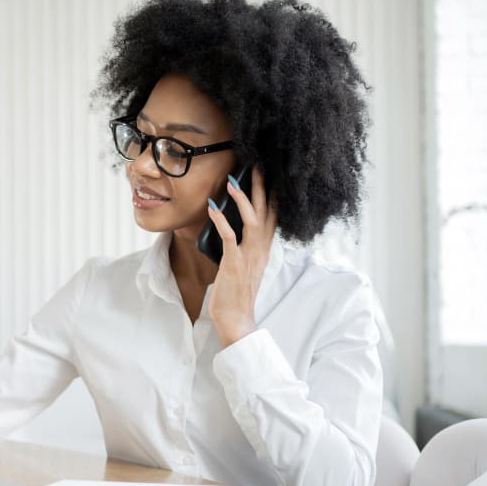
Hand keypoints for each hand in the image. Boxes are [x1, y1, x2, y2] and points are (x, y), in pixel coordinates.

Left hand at [206, 166, 277, 346]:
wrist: (236, 319)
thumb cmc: (236, 294)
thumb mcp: (244, 266)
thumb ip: (243, 247)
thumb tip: (231, 229)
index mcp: (265, 249)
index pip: (274, 216)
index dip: (273, 195)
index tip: (270, 175)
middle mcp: (261, 250)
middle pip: (267, 212)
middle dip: (262, 187)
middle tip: (257, 166)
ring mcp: (249, 257)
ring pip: (252, 220)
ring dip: (243, 199)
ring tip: (234, 181)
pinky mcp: (235, 264)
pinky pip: (230, 237)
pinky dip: (222, 221)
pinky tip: (213, 208)